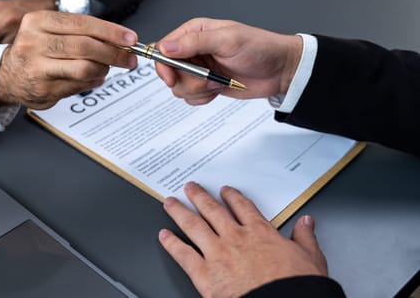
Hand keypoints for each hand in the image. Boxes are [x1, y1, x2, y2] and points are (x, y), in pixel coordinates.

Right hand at [0, 11, 137, 108]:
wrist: (7, 75)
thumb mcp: (51, 30)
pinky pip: (80, 86)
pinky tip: (94, 78)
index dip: (111, 32)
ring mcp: (37, 67)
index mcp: (39, 21)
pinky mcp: (43, 89)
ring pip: (85, 68)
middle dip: (114, 53)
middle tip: (129, 58)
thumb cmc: (36, 50)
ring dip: (104, 69)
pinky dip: (94, 82)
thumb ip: (81, 32)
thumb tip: (119, 39)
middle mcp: (34, 42)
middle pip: (86, 46)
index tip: (131, 38)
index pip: (83, 23)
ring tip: (107, 68)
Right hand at [155, 18, 302, 104]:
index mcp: (195, 32)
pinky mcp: (206, 85)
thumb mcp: (227, 40)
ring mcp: (199, 69)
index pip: (164, 47)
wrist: (279, 71)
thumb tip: (167, 47)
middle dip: (187, 80)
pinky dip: (204, 98)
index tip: (172, 77)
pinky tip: (219, 89)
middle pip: (169, 71)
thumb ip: (195, 42)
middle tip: (207, 78)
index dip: (164, 65)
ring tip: (217, 82)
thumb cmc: (260, 48)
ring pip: (179, 87)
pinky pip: (191, 97)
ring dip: (198, 90)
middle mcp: (193, 50)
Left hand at [159, 182, 327, 297]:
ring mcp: (217, 253)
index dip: (231, 196)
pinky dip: (171, 243)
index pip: (242, 207)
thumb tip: (307, 223)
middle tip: (190, 187)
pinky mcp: (204, 273)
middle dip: (199, 196)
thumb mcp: (310, 259)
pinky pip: (183, 254)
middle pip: (212, 210)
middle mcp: (234, 237)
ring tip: (170, 203)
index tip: (225, 191)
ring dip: (179, 211)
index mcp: (259, 232)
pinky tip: (163, 235)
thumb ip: (305, 238)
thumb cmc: (295, 286)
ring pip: (193, 225)